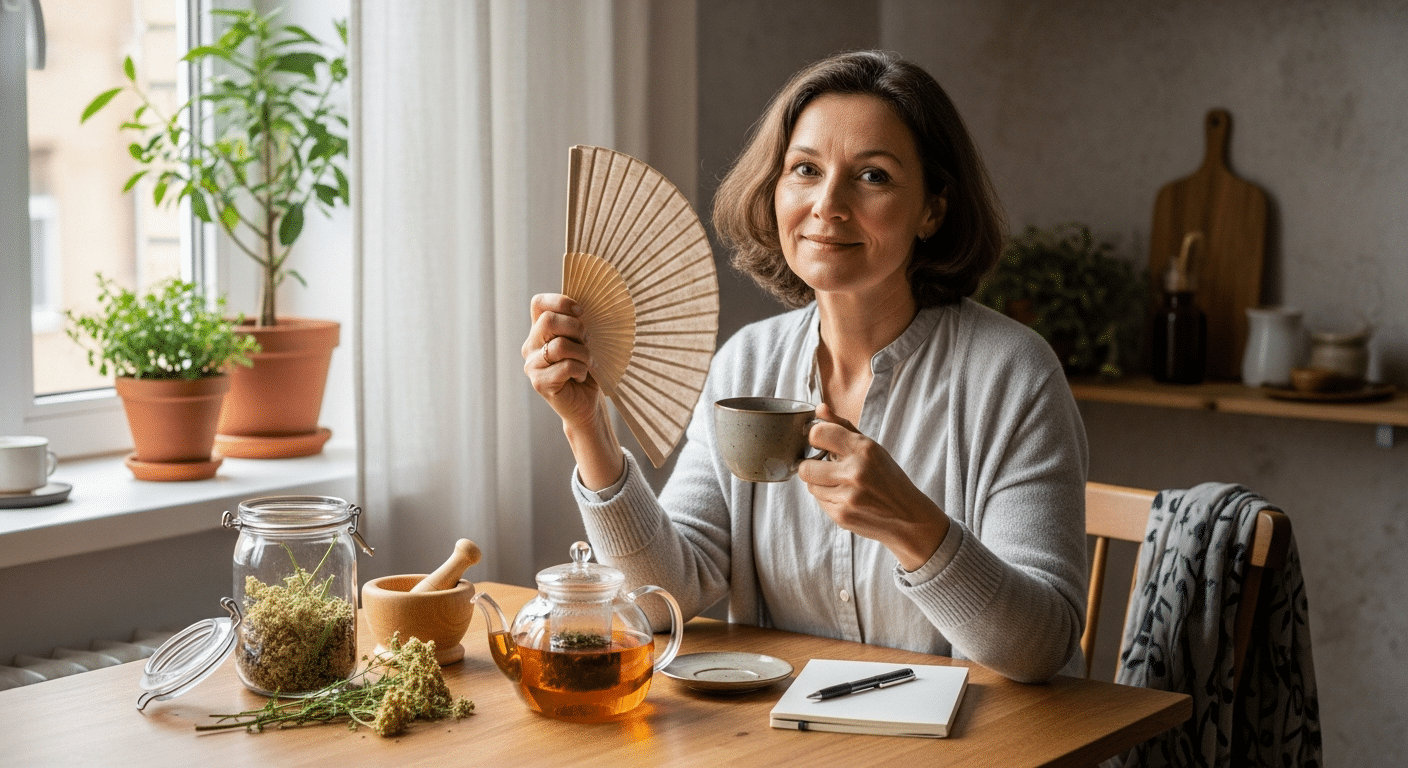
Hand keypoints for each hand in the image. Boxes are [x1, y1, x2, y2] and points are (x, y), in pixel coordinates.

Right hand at [523, 293, 598, 427]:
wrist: (586, 403)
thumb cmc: (586, 368)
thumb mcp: (583, 341)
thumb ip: (577, 325)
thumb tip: (585, 310)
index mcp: (540, 330)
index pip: (539, 303)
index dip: (560, 302)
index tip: (581, 312)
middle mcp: (531, 345)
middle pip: (548, 321)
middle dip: (576, 328)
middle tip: (587, 341)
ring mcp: (532, 364)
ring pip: (560, 345)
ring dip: (583, 353)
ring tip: (588, 362)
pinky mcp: (539, 382)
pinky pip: (566, 366)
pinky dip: (581, 370)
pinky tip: (581, 376)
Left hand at [797, 404, 949, 570]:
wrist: (908, 518)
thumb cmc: (889, 479)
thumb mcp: (872, 448)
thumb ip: (842, 427)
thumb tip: (819, 408)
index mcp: (864, 449)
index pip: (818, 434)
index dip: (814, 437)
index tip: (818, 441)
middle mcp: (854, 472)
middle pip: (805, 467)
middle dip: (810, 466)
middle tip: (824, 466)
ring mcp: (847, 496)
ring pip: (810, 485)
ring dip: (820, 483)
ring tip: (840, 483)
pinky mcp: (841, 516)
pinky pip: (819, 501)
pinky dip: (828, 498)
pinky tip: (845, 497)